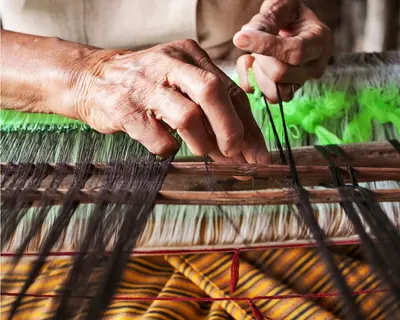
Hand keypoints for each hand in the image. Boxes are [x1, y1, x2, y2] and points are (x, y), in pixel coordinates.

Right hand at [70, 39, 267, 162]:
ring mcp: (144, 84)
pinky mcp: (123, 107)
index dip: (248, 126)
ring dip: (201, 142)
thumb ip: (211, 108)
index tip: (258, 154)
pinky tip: (168, 147)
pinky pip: (157, 136)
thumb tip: (243, 148)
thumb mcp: (181, 83)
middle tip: (235, 155)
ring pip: (186, 115)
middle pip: (212, 92)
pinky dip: (168, 148)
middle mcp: (169, 64)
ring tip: (201, 152)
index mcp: (189, 55)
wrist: (92, 78)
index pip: (230, 90)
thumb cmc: (146, 86)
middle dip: (230, 130)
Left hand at [233, 0, 333, 102]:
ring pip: (275, 92)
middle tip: (252, 43)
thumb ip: (265, 20)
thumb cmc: (288, 14)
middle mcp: (314, 67)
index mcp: (320, 41)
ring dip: (256, 74)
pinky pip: (265, 97)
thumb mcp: (280, 8)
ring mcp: (300, 82)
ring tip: (252, 55)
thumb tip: (245, 37)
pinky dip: (251, 83)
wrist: (292, 25)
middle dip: (260, 59)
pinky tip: (250, 64)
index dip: (266, 46)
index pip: (295, 51)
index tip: (240, 38)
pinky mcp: (286, 92)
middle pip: (281, 74)